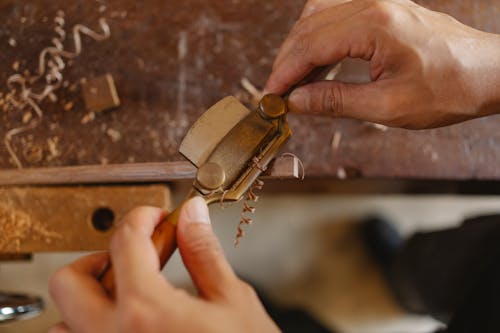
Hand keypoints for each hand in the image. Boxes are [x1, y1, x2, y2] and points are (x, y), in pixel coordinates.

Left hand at [49, 198, 278, 332]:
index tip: (154, 217)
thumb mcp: (232, 300)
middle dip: (98, 258)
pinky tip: (125, 327)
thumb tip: (191, 216)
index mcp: (146, 311)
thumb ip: (203, 253)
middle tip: (130, 256)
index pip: (125, 242)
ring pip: (61, 324)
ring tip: (124, 297)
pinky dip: (88, 331)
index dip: (141, 218)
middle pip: (69, 281)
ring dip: (86, 302)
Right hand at [265, 0, 499, 128]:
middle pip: (309, 27)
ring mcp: (378, 3)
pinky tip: (317, 64)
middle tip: (277, 92)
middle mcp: (372, 4)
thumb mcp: (388, 106)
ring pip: (319, 17)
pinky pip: (337, 17)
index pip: (310, 45)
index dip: (284, 72)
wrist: (489, 73)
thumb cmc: (449, 89)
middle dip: (287, 61)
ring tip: (293, 81)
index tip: (270, 96)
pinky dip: (319, 40)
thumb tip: (297, 102)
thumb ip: (336, 101)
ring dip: (300, 48)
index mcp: (374, 25)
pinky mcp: (384, 10)